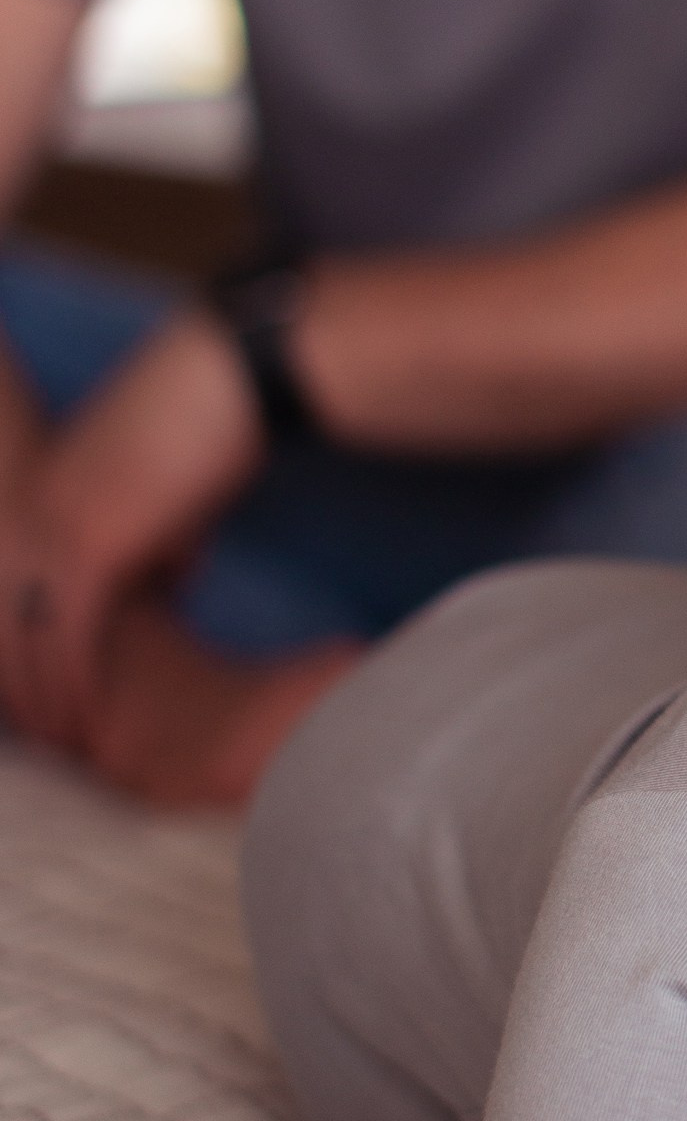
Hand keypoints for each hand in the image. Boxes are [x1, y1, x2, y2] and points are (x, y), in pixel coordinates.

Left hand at [0, 312, 262, 746]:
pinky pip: (68, 634)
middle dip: (13, 682)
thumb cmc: (214, 421)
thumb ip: (162, 537)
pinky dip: (73, 684)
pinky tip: (80, 722)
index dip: (12, 642)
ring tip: (57, 746)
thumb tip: (171, 581)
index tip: (28, 691)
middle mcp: (34, 510)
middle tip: (31, 734)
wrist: (230, 374)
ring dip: (37, 697)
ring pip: (24, 634)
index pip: (6, 582)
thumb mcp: (174, 492)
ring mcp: (54, 527)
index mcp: (45, 491)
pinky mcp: (90, 546)